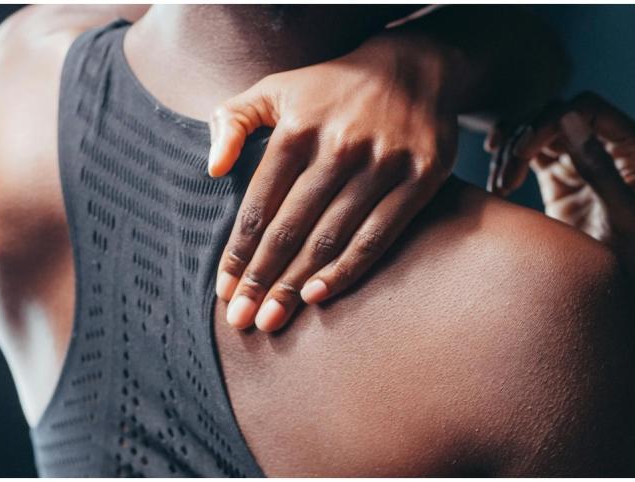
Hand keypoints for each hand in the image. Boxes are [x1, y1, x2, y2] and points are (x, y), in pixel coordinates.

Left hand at [208, 34, 458, 331]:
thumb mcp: (274, 88)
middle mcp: (339, 147)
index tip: (223, 289)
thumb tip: (213, 169)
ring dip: (297, 284)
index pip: (260, 203)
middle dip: (261, 279)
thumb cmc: (331, 88)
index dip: (238, 251)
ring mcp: (382, 164)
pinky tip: (319, 296)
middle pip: (290, 228)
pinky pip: (378, 234)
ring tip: (271, 319)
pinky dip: (348, 269)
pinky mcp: (420, 178)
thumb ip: (233, 120)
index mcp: (298, 127)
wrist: (414, 68)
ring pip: (330, 237)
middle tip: (240, 320)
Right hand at [485, 92, 634, 284]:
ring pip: (539, 131)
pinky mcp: (562, 175)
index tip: (522, 152)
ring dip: (512, 152)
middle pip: (558, 115)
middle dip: (526, 139)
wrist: (619, 296)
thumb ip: (598, 166)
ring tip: (502, 187)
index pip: (589, 109)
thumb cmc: (632, 262)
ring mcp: (585, 159)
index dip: (551, 121)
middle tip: (507, 176)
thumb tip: (568, 115)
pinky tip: (500, 187)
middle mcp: (613, 146)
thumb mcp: (621, 214)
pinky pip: (530, 154)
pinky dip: (509, 163)